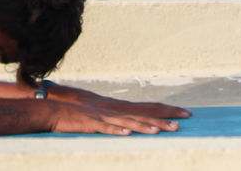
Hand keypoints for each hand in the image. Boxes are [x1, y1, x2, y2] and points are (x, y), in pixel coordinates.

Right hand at [46, 98, 181, 135]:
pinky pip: (105, 128)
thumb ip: (118, 120)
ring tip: (160, 131)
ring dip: (144, 126)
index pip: (149, 107)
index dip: (167, 110)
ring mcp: (104, 116)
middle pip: (144, 114)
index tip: (186, 112)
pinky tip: (127, 134)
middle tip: (183, 121)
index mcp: (120, 108)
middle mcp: (115, 110)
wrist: (54, 109)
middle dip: (164, 118)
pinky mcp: (91, 123)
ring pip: (127, 121)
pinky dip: (116, 131)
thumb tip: (134, 127)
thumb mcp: (102, 116)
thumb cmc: (77, 115)